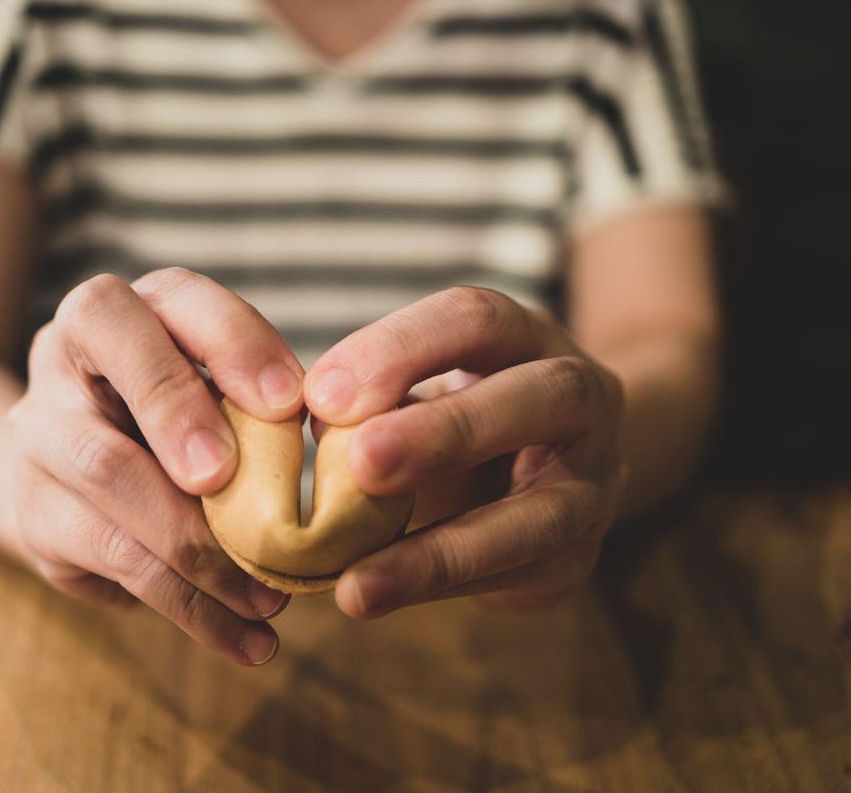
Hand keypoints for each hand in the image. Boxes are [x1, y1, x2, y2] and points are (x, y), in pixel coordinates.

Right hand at [8, 268, 304, 663]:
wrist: (71, 472)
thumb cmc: (176, 420)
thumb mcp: (212, 392)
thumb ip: (258, 406)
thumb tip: (344, 451)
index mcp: (129, 311)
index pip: (174, 298)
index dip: (233, 343)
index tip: (288, 403)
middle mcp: (70, 359)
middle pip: (121, 373)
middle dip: (184, 419)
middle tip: (234, 481)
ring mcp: (40, 435)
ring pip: (108, 475)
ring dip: (198, 543)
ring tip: (273, 595)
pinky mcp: (36, 516)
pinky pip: (113, 560)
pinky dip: (190, 606)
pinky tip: (247, 637)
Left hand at [304, 286, 625, 617]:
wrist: (549, 464)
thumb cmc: (461, 414)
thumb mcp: (423, 390)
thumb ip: (376, 401)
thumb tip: (317, 420)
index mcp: (527, 337)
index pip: (476, 319)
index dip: (401, 350)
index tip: (322, 394)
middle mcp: (581, 396)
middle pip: (537, 397)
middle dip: (445, 432)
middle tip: (360, 462)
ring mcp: (596, 478)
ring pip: (544, 512)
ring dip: (444, 550)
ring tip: (359, 584)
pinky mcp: (583, 553)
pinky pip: (526, 575)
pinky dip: (448, 588)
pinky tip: (381, 595)